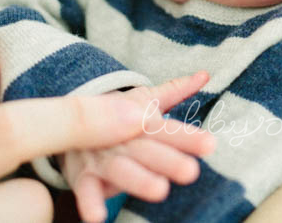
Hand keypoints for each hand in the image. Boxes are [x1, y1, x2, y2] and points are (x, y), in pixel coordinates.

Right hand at [61, 72, 216, 222]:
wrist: (71, 117)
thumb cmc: (117, 112)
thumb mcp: (144, 99)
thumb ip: (175, 90)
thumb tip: (205, 74)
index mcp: (139, 120)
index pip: (167, 130)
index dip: (188, 137)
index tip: (210, 145)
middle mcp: (122, 139)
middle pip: (147, 149)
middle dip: (168, 160)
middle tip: (191, 172)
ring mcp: (101, 156)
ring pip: (120, 169)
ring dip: (139, 179)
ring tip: (160, 190)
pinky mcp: (82, 175)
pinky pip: (85, 189)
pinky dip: (89, 203)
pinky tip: (98, 217)